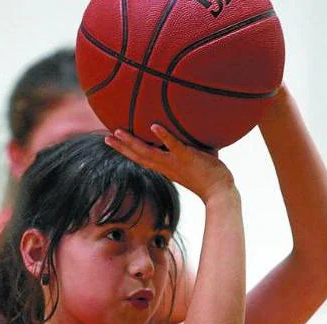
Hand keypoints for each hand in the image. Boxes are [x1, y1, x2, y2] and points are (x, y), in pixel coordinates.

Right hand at [104, 124, 234, 202]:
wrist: (220, 192)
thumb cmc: (211, 177)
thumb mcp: (196, 160)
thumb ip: (192, 146)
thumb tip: (196, 129)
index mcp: (166, 168)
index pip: (142, 159)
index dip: (127, 151)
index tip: (115, 144)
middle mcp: (166, 166)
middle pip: (138, 156)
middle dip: (121, 147)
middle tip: (106, 138)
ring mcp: (175, 162)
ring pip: (148, 152)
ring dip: (132, 142)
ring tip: (118, 131)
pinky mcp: (187, 157)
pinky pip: (173, 145)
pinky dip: (164, 136)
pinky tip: (154, 126)